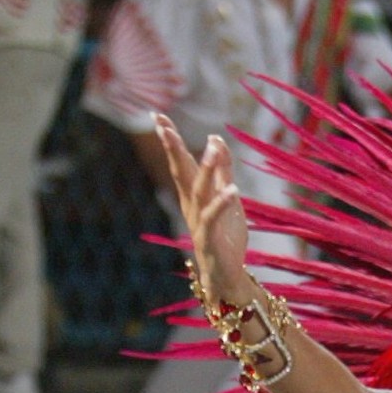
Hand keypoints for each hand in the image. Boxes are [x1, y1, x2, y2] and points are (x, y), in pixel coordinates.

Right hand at [155, 116, 249, 305]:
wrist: (226, 276)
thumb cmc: (225, 236)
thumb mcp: (227, 197)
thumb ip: (223, 171)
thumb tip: (216, 139)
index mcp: (193, 195)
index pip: (181, 162)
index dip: (171, 140)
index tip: (159, 116)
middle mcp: (191, 206)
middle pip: (180, 172)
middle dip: (172, 148)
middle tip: (162, 124)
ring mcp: (198, 222)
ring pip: (198, 191)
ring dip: (204, 169)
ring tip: (212, 147)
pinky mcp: (209, 238)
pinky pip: (214, 217)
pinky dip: (222, 203)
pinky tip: (232, 190)